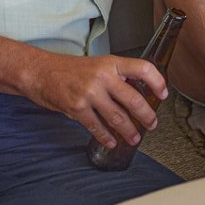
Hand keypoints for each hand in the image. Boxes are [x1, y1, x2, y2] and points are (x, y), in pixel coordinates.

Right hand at [25, 53, 164, 148]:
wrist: (41, 72)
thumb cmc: (71, 69)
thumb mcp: (99, 64)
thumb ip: (117, 76)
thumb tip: (138, 92)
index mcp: (112, 63)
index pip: (143, 68)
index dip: (157, 82)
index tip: (163, 94)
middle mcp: (103, 76)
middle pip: (133, 98)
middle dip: (146, 115)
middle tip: (152, 123)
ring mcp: (89, 92)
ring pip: (117, 116)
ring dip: (129, 130)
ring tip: (135, 137)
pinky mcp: (76, 107)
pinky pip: (96, 126)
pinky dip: (106, 137)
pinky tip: (112, 142)